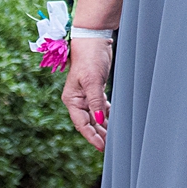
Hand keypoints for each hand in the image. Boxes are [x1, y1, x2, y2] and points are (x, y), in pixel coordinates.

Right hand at [62, 36, 113, 151]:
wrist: (93, 40)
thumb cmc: (90, 58)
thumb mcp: (93, 80)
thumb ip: (96, 101)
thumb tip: (99, 121)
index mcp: (72, 99)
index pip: (81, 123)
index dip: (91, 136)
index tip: (102, 147)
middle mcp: (78, 100)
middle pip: (88, 122)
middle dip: (98, 134)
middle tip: (111, 147)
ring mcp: (86, 95)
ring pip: (95, 116)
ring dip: (103, 127)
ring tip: (114, 139)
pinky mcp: (95, 90)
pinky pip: (100, 107)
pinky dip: (106, 115)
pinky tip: (114, 122)